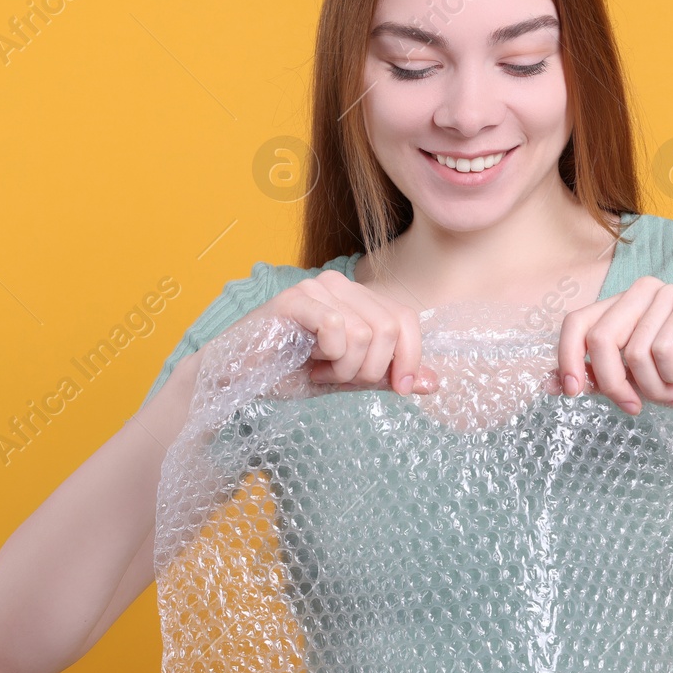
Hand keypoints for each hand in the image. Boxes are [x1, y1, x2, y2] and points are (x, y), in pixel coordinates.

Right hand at [242, 271, 437, 394]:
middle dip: (371, 369)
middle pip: (389, 329)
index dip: (411, 357)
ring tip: (319, 370)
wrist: (237, 378)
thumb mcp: (350, 378)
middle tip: (340, 378)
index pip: (407, 319)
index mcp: (359, 300)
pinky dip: (329, 357)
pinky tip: (308, 362)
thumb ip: (389, 376)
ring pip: (366, 333)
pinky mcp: (297, 298)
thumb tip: (435, 383)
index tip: (400, 388)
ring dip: (345, 368)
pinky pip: (338, 329)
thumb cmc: (288, 372)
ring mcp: (319, 288)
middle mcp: (342, 285)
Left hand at [554, 277, 672, 414]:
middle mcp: (640, 292)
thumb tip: (549, 384)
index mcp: (621, 306)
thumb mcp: (634, 383)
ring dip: (652, 387)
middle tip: (633, 406)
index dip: (566, 359)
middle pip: (599, 339)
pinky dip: (672, 377)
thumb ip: (597, 379)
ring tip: (672, 392)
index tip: (572, 393)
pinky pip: (662, 350)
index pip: (575, 323)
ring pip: (633, 351)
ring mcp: (667, 294)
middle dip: (613, 383)